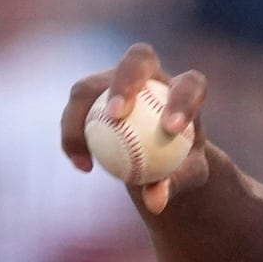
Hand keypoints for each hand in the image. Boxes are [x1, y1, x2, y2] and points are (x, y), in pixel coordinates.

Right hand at [59, 43, 213, 214]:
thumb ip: (175, 184)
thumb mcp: (186, 177)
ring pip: (92, 85)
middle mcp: (152, 74)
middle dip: (124, 81)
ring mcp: (116, 78)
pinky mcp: (91, 92)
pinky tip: (83, 165)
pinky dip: (74, 137)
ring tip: (87, 154)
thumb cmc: (180, 163)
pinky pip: (75, 110)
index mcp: (185, 88)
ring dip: (82, 115)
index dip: (181, 100)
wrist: (160, 155)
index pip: (188, 85)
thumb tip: (155, 202)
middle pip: (138, 59)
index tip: (171, 129)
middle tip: (116, 115)